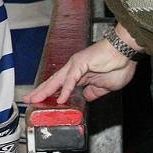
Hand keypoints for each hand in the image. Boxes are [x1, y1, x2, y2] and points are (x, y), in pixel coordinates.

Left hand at [23, 27, 139, 102]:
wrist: (125, 51)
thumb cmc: (117, 66)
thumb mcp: (104, 87)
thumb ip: (93, 92)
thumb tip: (85, 98)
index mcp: (77, 74)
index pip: (59, 86)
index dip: (48, 93)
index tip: (39, 101)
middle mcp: (72, 69)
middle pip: (52, 83)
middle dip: (40, 92)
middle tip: (27, 99)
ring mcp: (75, 65)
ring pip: (58, 80)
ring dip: (46, 90)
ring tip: (35, 99)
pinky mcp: (81, 63)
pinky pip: (72, 79)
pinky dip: (66, 89)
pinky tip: (60, 98)